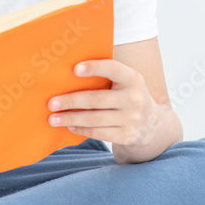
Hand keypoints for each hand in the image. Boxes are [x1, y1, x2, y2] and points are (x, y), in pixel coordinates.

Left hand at [46, 58, 161, 148]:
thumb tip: (69, 75)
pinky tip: (70, 126)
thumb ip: (106, 77)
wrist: (152, 123)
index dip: (94, 68)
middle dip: (71, 101)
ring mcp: (132, 119)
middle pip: (96, 99)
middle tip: (52, 103)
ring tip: (54, 118)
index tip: (74, 69)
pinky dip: (82, 130)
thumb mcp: (126, 83)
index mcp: (133, 79)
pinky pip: (99, 133)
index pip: (113, 69)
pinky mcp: (127, 136)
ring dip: (71, 118)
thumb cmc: (128, 96)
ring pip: (94, 119)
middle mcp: (134, 98)